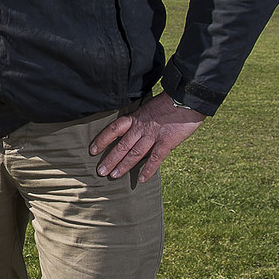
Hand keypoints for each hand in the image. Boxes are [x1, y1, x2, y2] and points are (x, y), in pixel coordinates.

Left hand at [89, 94, 203, 180]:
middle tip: (100, 172)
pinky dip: (149, 170)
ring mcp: (153, 135)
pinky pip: (155, 158)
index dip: (102, 140)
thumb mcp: (149, 108)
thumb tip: (134, 131)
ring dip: (124, 166)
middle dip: (110, 159)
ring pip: (135, 153)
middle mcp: (141, 128)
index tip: (92, 150)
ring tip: (113, 176)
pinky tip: (142, 180)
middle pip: (122, 146)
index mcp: (135, 118)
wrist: (186, 98)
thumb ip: (141, 120)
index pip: (114, 129)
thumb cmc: (169, 102)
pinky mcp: (167, 142)